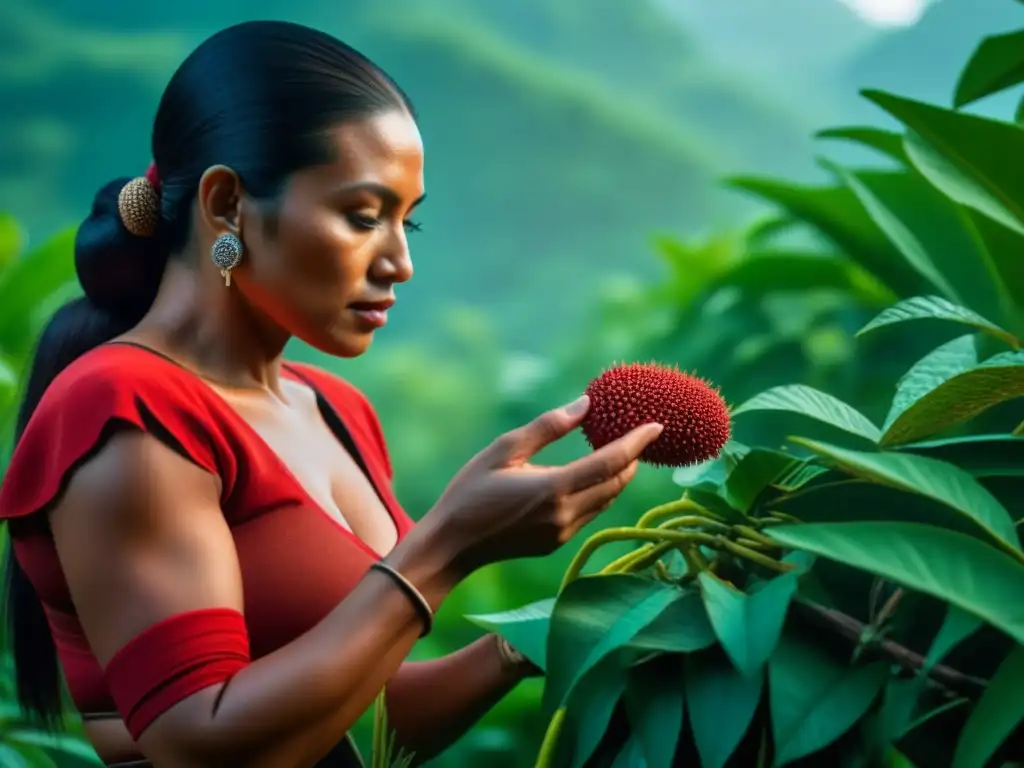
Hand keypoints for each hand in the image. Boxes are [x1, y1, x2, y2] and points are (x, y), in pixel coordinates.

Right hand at [423, 395, 662, 577]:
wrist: (452, 545)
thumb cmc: (471, 491)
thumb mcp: (504, 450)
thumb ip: (548, 427)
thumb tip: (586, 404)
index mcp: (553, 489)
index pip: (610, 463)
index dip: (637, 443)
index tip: (656, 425)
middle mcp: (565, 514)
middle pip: (617, 483)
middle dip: (632, 458)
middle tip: (638, 433)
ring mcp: (564, 532)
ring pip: (607, 499)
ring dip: (618, 475)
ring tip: (619, 450)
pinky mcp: (558, 542)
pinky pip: (591, 512)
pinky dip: (600, 491)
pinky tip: (592, 475)